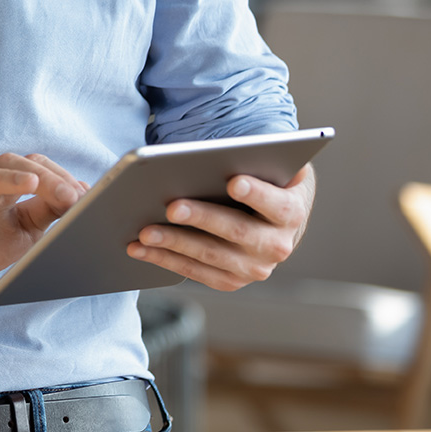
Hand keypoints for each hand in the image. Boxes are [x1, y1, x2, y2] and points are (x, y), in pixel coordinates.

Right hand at [0, 153, 88, 304]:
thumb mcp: (22, 231)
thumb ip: (46, 212)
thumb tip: (80, 194)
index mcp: (2, 187)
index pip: (33, 168)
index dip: (60, 178)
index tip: (86, 195)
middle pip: (10, 165)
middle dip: (44, 178)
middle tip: (73, 195)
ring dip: (7, 179)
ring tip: (31, 183)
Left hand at [126, 163, 316, 290]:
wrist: (275, 218)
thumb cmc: (264, 180)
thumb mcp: (269, 165)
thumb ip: (255, 157)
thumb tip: (222, 151)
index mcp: (291, 212)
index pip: (278, 204)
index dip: (258, 193)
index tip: (234, 181)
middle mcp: (277, 246)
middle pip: (238, 232)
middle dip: (202, 218)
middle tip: (171, 206)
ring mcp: (254, 268)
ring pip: (211, 256)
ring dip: (174, 243)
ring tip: (144, 231)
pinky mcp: (232, 280)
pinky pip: (195, 272)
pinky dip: (164, 260)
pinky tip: (139, 248)